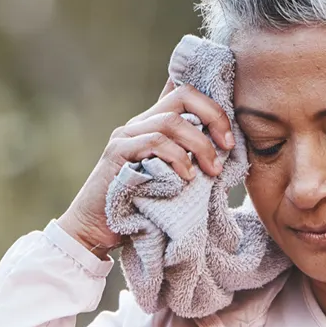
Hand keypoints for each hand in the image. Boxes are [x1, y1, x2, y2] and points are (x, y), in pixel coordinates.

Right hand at [56, 77, 234, 253]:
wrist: (95, 231)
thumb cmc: (138, 210)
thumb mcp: (172, 181)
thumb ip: (189, 162)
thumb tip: (224, 153)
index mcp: (152, 127)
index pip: (184, 95)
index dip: (213, 107)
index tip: (230, 139)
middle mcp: (138, 125)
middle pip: (182, 96)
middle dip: (213, 116)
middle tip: (228, 147)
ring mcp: (125, 136)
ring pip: (171, 121)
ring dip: (199, 144)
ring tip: (211, 171)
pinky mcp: (117, 153)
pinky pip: (153, 142)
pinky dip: (177, 157)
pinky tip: (186, 177)